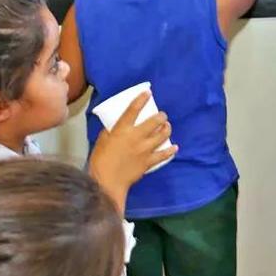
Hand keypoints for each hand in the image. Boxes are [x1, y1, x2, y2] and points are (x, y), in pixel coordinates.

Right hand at [88, 92, 176, 206]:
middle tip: (162, 115)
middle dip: (161, 116)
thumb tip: (118, 126)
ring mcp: (145, 149)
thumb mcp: (102, 140)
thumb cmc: (100, 161)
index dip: (142, 99)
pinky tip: (174, 147)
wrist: (107, 182)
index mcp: (122, 130)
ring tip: (167, 126)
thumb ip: (111, 131)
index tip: (148, 93)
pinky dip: (170, 150)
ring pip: (162, 135)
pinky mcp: (149, 161)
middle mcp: (136, 137)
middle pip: (155, 121)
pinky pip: (164, 154)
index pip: (134, 110)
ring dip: (167, 129)